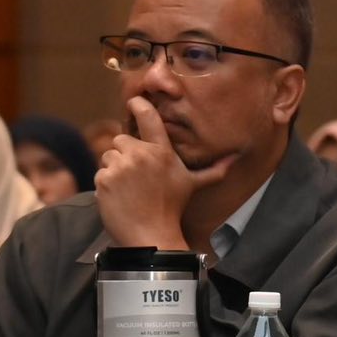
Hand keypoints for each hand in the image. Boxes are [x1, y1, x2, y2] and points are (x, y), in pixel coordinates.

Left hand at [94, 97, 236, 248]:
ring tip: (128, 187)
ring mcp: (121, 166)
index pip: (148, 118)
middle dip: (125, 153)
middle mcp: (141, 155)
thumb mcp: (193, 185)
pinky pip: (100, 172)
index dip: (139, 105)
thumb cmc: (172, 208)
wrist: (151, 235)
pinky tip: (119, 196)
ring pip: (108, 156)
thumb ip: (214, 170)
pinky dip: (106, 183)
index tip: (134, 101)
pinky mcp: (104, 179)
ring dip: (114, 168)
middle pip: (121, 139)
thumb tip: (236, 158)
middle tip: (136, 175)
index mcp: (162, 152)